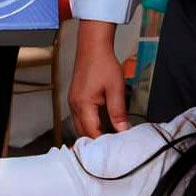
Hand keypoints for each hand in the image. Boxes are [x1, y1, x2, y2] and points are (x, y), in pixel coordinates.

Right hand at [68, 21, 129, 137]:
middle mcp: (74, 106)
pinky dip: (89, 125)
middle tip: (112, 148)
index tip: (114, 148)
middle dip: (96, 142)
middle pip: (83, 133)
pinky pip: (80, 118)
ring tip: (107, 139)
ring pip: (80, 126)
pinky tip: (101, 126)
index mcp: (83, 105)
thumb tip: (123, 129)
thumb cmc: (103, 64)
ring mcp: (73, 102)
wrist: (93, 47)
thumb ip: (118, 112)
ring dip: (92, 134)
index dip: (103, 143)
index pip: (91, 132)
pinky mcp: (75, 98)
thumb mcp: (116, 89)